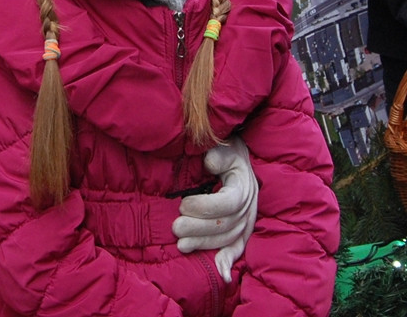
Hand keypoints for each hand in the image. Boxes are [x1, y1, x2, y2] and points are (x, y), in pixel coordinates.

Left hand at [172, 135, 257, 282]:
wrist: (239, 160)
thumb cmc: (227, 152)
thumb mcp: (225, 147)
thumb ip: (218, 155)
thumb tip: (209, 163)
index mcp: (243, 187)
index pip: (227, 204)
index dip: (204, 207)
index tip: (183, 203)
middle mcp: (248, 208)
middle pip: (224, 225)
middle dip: (197, 229)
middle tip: (174, 227)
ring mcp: (246, 222)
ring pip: (227, 240)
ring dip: (204, 245)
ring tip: (181, 245)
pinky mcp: (242, 231)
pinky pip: (238, 249)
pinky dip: (230, 262)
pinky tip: (223, 275)